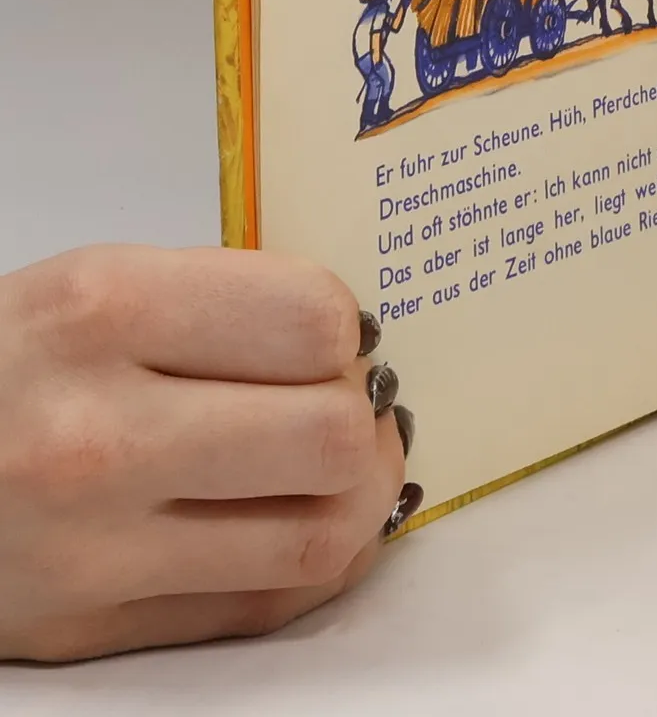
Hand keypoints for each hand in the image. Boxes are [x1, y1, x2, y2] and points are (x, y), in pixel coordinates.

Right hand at [0, 246, 411, 662]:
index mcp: (105, 312)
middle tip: (350, 401)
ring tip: (337, 462)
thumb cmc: (13, 359)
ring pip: (321, 534)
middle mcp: (97, 435)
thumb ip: (228, 305)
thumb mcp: (101, 285)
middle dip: (364, 414)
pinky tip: (305, 517)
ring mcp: (92, 549)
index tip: (336, 338)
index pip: (313, 323)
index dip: (347, 331)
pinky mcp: (90, 629)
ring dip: (358, 493)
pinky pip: (267, 604)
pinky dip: (317, 559)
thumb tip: (363, 349)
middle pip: (332, 436)